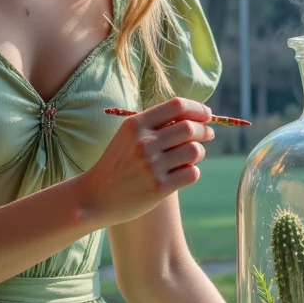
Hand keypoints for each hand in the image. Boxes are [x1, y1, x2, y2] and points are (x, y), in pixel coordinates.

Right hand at [78, 97, 215, 228]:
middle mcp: (143, 143)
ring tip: (193, 155)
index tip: (207, 114)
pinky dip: (193, 171)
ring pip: (194, 151)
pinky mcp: (159, 188)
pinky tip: (184, 172)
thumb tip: (195, 115)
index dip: (197, 108)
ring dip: (199, 151)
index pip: (177, 106)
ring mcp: (151, 166)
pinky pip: (192, 173)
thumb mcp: (128, 135)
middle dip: (204, 130)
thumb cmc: (118, 163)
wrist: (95, 196)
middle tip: (207, 134)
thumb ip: (156, 123)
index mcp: (135, 125)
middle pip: (190, 128)